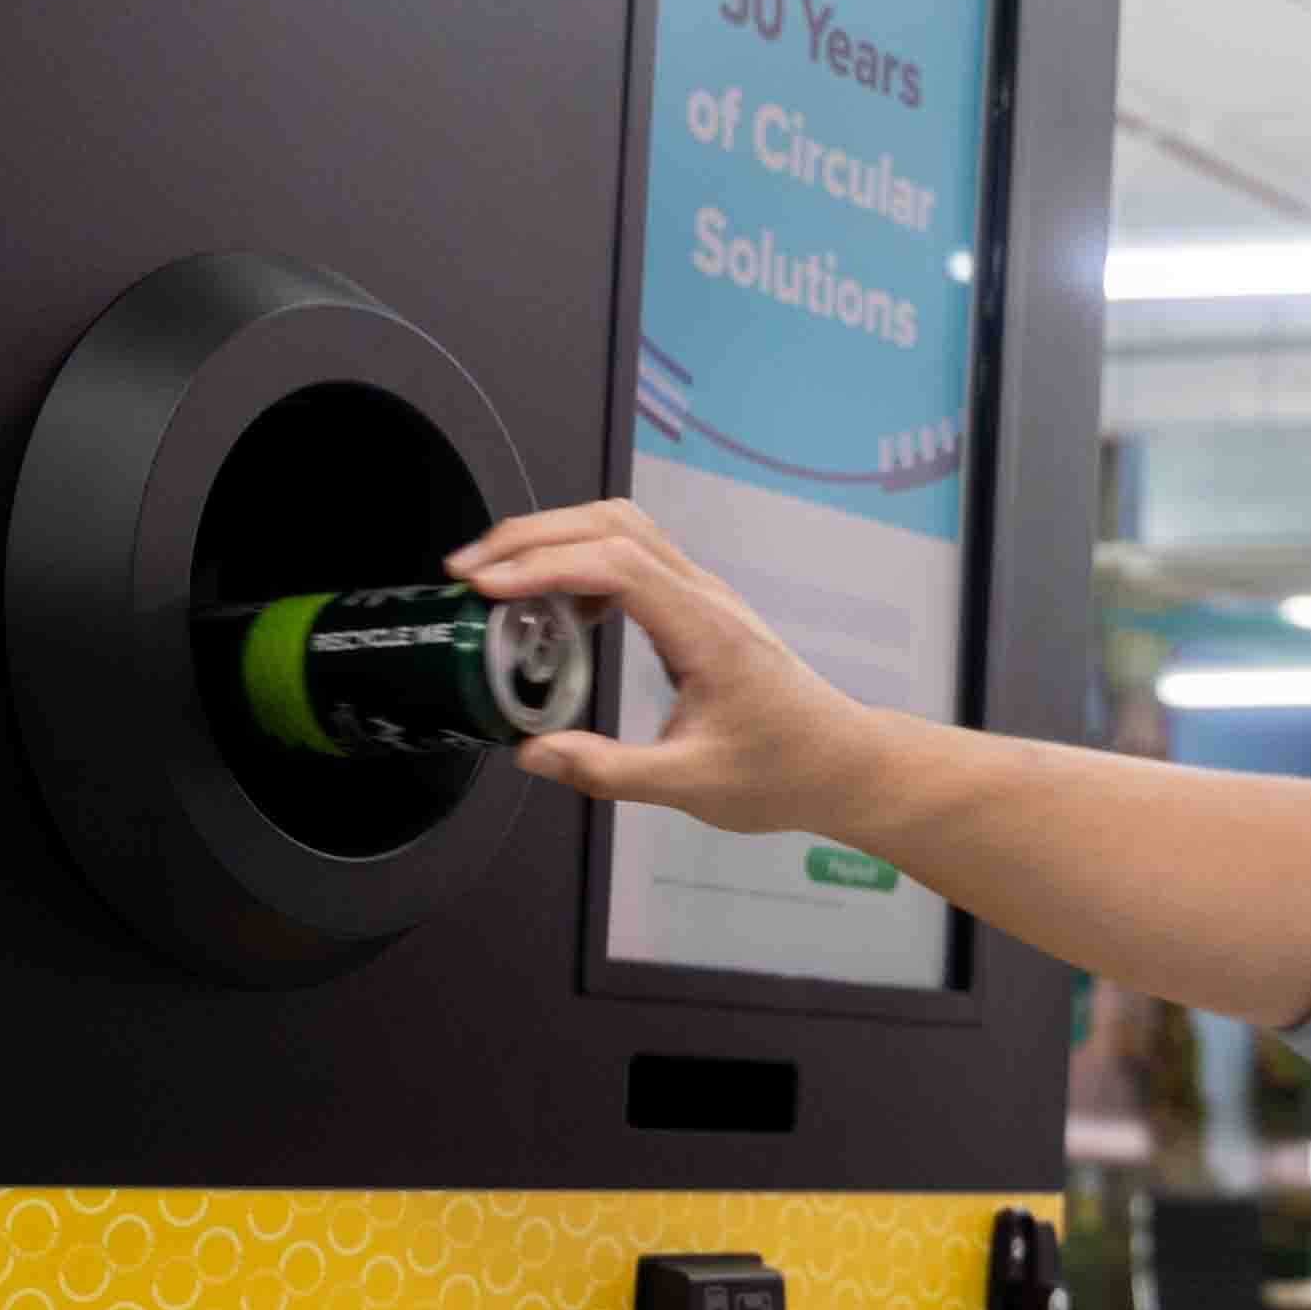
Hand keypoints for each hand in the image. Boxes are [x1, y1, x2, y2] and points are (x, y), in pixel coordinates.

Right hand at [446, 498, 895, 837]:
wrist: (839, 763)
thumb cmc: (782, 771)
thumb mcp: (689, 785)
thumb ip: (606, 770)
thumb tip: (533, 754)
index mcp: (704, 629)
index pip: (616, 565)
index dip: (544, 567)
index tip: (489, 588)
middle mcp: (703, 598)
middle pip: (612, 524)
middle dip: (533, 535)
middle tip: (470, 570)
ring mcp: (701, 596)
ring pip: (621, 530)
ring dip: (554, 539)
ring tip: (497, 579)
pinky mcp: (695, 608)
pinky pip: (631, 558)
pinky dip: (580, 562)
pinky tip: (553, 606)